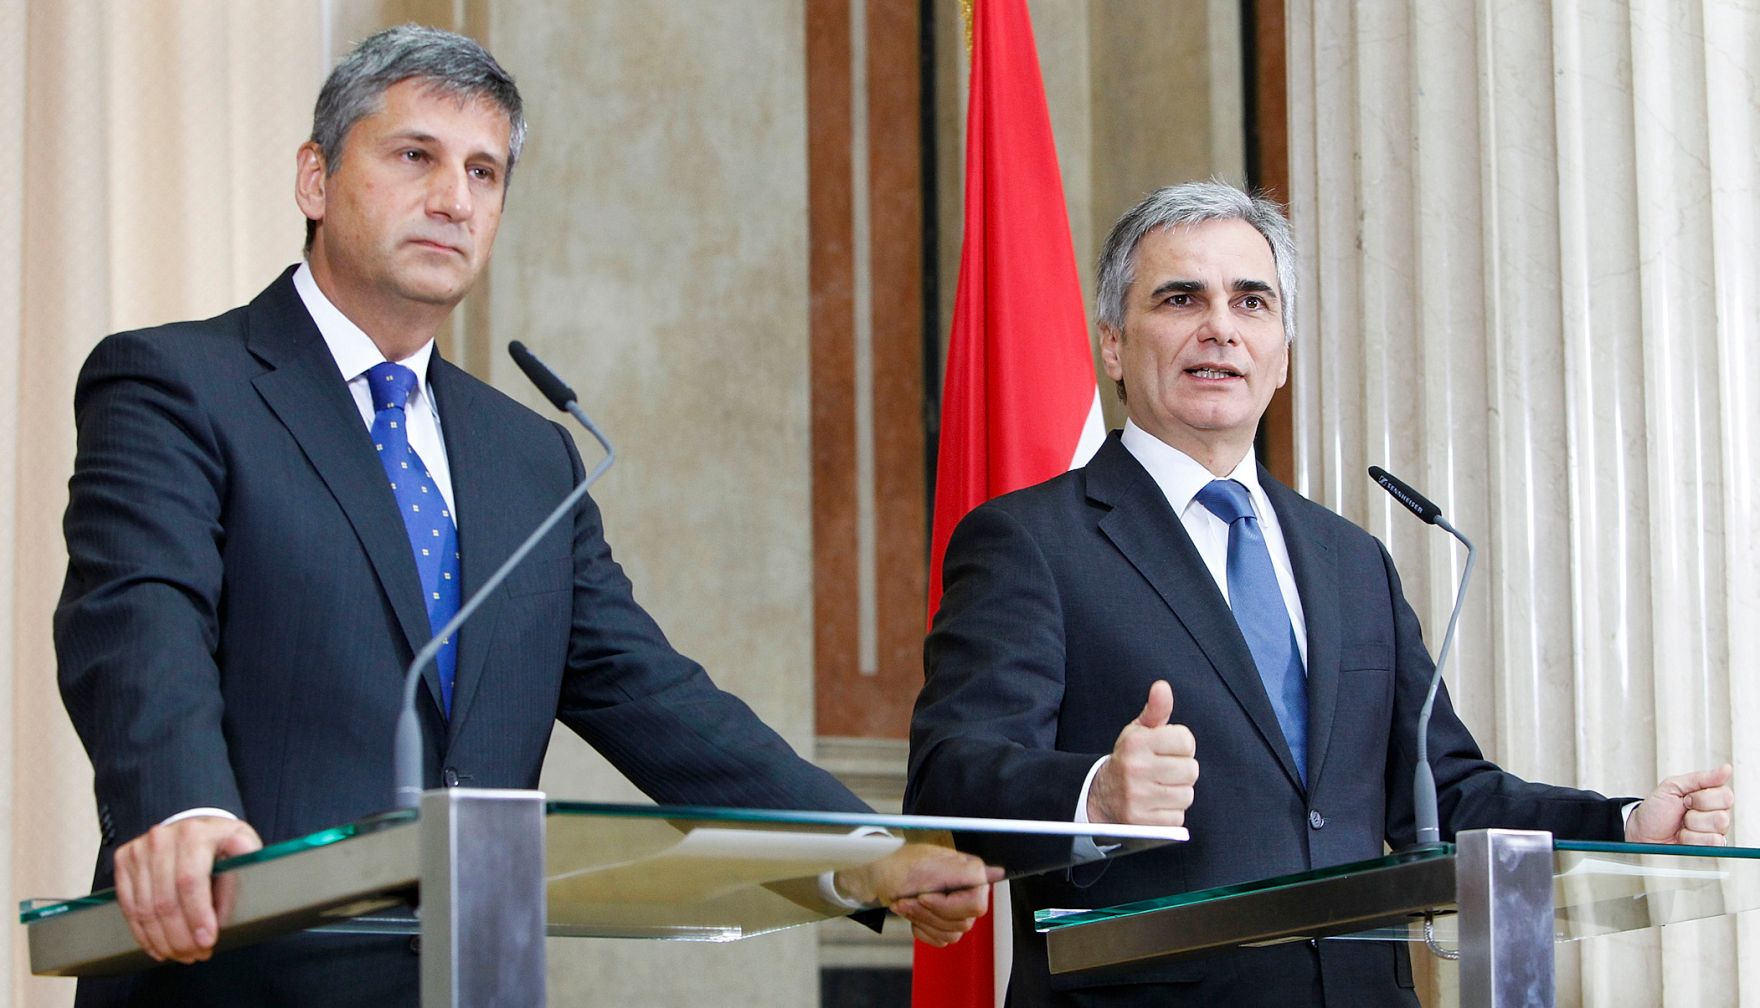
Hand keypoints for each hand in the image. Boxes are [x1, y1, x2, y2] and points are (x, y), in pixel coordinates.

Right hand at [112, 815, 263, 963]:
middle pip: (165, 901)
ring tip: (181, 954)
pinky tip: (158, 947)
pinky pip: (128, 907)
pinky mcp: (125, 861)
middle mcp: (163, 838)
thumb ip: (242, 869)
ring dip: (163, 940)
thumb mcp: (243, 847)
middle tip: (197, 954)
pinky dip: (143, 934)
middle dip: (181, 936)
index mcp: (196, 833)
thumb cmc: (221, 842)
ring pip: (144, 909)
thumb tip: (246, 888)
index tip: (207, 940)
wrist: (195, 828)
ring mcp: (140, 849)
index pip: (190, 881)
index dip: (197, 915)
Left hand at [833, 843, 1003, 946]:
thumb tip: (996, 873)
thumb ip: (965, 872)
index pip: (976, 904)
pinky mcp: (945, 922)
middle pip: (962, 923)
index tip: (925, 896)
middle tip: (908, 899)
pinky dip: (922, 930)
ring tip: (906, 903)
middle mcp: (968, 891)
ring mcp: (957, 909)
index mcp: (970, 873)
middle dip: (928, 913)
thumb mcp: (931, 866)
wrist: (878, 874)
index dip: (948, 906)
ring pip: (952, 934)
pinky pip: (942, 941)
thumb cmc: (900, 866)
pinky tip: (912, 914)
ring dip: (922, 920)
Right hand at [1086, 680, 1197, 825]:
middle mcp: (1136, 768)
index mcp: (1136, 742)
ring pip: (1187, 794)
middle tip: (1163, 772)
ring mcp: (1138, 797)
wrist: (1100, 796)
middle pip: (1191, 769)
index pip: (1186, 740)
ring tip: (1159, 789)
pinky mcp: (1142, 822)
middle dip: (1181, 771)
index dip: (1181, 746)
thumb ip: (1156, 710)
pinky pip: (1178, 817)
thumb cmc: (1128, 760)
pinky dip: (1170, 813)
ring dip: (1177, 793)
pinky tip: (1155, 806)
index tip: (1168, 751)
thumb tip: (1163, 686)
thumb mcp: (1138, 732)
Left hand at [1625, 764, 1733, 844]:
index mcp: (1710, 796)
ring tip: (1682, 825)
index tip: (1685, 798)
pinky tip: (1684, 836)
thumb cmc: (1656, 809)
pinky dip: (1692, 839)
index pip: (1726, 796)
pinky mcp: (1709, 847)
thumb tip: (1727, 769)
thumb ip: (1701, 778)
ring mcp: (1715, 831)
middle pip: (1723, 815)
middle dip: (1695, 813)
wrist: (1643, 832)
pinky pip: (1712, 843)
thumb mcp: (1673, 787)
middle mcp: (1717, 813)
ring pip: (1717, 829)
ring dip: (1692, 826)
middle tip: (1682, 812)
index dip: (1701, 798)